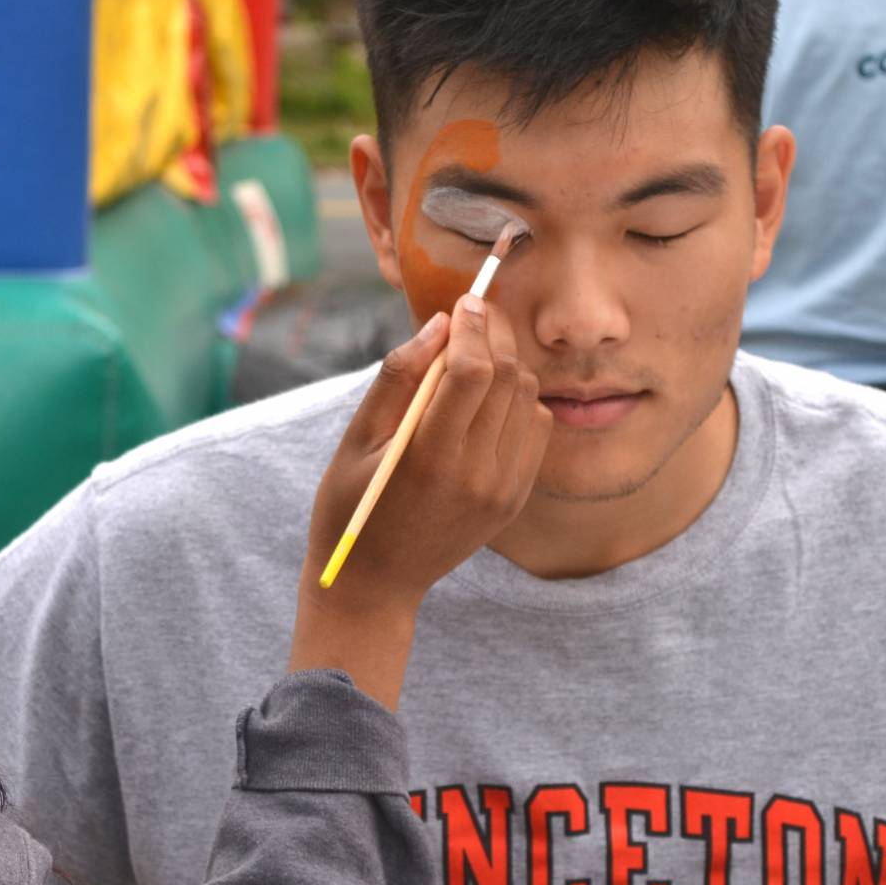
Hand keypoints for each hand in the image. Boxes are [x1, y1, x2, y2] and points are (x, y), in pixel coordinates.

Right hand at [288, 292, 551, 707]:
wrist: (375, 584)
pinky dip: (518, 401)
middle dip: (492, 334)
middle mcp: (478, 474)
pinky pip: (535, 429)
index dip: (471, 325)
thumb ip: (398, 376)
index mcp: (431, 457)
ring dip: (506, 365)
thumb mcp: (356, 438)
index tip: (463, 300)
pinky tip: (486, 401)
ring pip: (528, 398)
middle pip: (507, 377)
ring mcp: (503, 490)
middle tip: (471, 314)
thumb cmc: (350, 505)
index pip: (473, 370)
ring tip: (474, 355)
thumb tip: (439, 323)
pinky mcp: (514, 499)